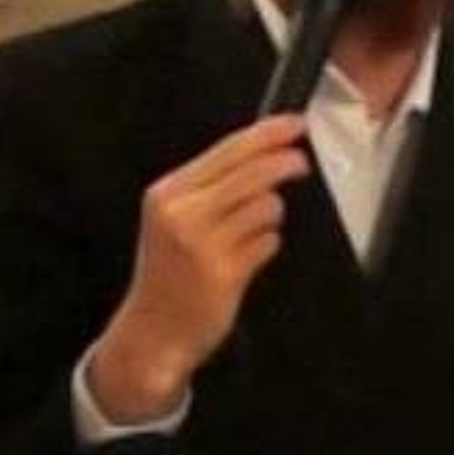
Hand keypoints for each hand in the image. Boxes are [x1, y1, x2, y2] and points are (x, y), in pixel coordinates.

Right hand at [84, 116, 311, 422]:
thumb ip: (211, 188)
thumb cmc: (169, 272)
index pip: (227, 150)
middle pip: (252, 172)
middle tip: (301, 163)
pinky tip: (248, 259)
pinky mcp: (223, 272)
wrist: (151, 331)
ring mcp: (202, 243)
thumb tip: (265, 152)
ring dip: (271, 217)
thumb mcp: (174, 220)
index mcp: (167, 193)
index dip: (267, 133)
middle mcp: (181, 213)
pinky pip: (268, 243)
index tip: (295, 123)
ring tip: (252, 234)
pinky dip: (267, 247)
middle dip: (285, 163)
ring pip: (266, 206)